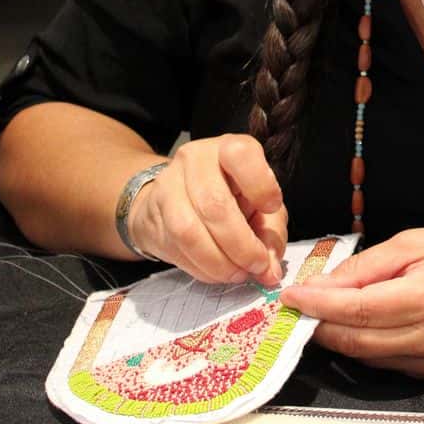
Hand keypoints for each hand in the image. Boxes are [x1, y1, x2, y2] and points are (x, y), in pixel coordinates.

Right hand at [126, 134, 286, 286]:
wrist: (176, 198)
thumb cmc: (231, 199)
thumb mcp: (260, 208)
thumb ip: (270, 235)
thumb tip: (270, 272)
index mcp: (228, 149)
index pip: (241, 155)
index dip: (260, 185)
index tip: (271, 207)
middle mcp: (195, 160)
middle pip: (214, 205)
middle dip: (241, 245)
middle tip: (257, 266)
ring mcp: (168, 185)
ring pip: (189, 231)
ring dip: (219, 262)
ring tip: (237, 274)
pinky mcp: (152, 213)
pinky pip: (176, 247)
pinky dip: (201, 268)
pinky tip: (216, 272)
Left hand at [282, 228, 423, 378]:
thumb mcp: (419, 241)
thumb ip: (369, 264)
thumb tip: (325, 284)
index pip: (357, 308)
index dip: (317, 303)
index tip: (288, 294)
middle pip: (355, 340)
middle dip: (319, 324)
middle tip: (295, 306)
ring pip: (366, 356)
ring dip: (337, 336)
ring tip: (318, 313)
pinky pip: (386, 362)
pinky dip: (364, 345)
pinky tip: (354, 325)